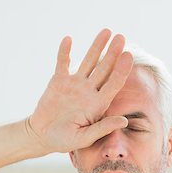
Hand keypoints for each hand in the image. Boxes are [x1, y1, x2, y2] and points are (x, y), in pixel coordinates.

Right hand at [27, 29, 132, 152]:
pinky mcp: (59, 80)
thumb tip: (125, 121)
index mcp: (98, 104)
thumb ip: (103, 128)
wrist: (42, 135)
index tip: (128, 56)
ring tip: (106, 31)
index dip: (122, 70)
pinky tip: (69, 40)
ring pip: (88, 61)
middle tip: (121, 37)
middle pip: (104, 69)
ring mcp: (75, 84)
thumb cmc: (64, 140)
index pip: (114, 84)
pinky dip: (65, 52)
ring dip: (96, 47)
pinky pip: (62, 63)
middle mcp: (89, 91)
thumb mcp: (84, 138)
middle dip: (112, 53)